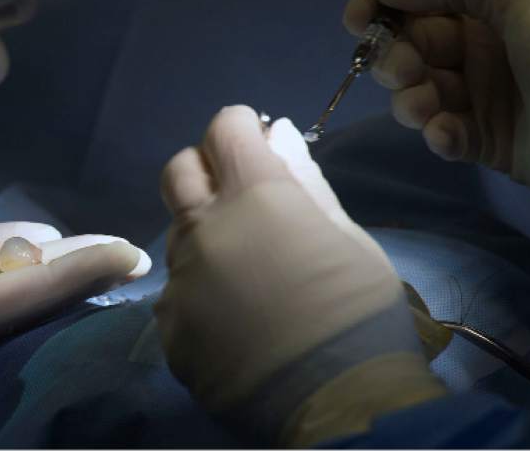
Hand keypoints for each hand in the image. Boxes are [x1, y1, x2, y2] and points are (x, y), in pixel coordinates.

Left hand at [155, 106, 441, 444]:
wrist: (339, 402)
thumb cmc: (359, 312)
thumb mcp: (348, 237)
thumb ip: (305, 183)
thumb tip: (277, 139)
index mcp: (254, 197)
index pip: (224, 130)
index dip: (239, 127)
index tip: (254, 140)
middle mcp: (203, 229)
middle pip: (178, 172)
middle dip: (203, 167)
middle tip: (236, 191)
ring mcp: (179, 280)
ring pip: (178, 237)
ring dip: (204, 237)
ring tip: (247, 273)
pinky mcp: (170, 327)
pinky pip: (177, 293)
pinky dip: (200, 292)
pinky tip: (234, 319)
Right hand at [344, 0, 529, 190]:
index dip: (383, 4)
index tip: (356, 23)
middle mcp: (487, 42)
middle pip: (411, 44)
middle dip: (395, 58)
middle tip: (405, 72)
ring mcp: (486, 93)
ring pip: (418, 91)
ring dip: (410, 101)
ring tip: (429, 111)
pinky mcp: (487, 141)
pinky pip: (443, 133)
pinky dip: (437, 135)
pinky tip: (450, 137)